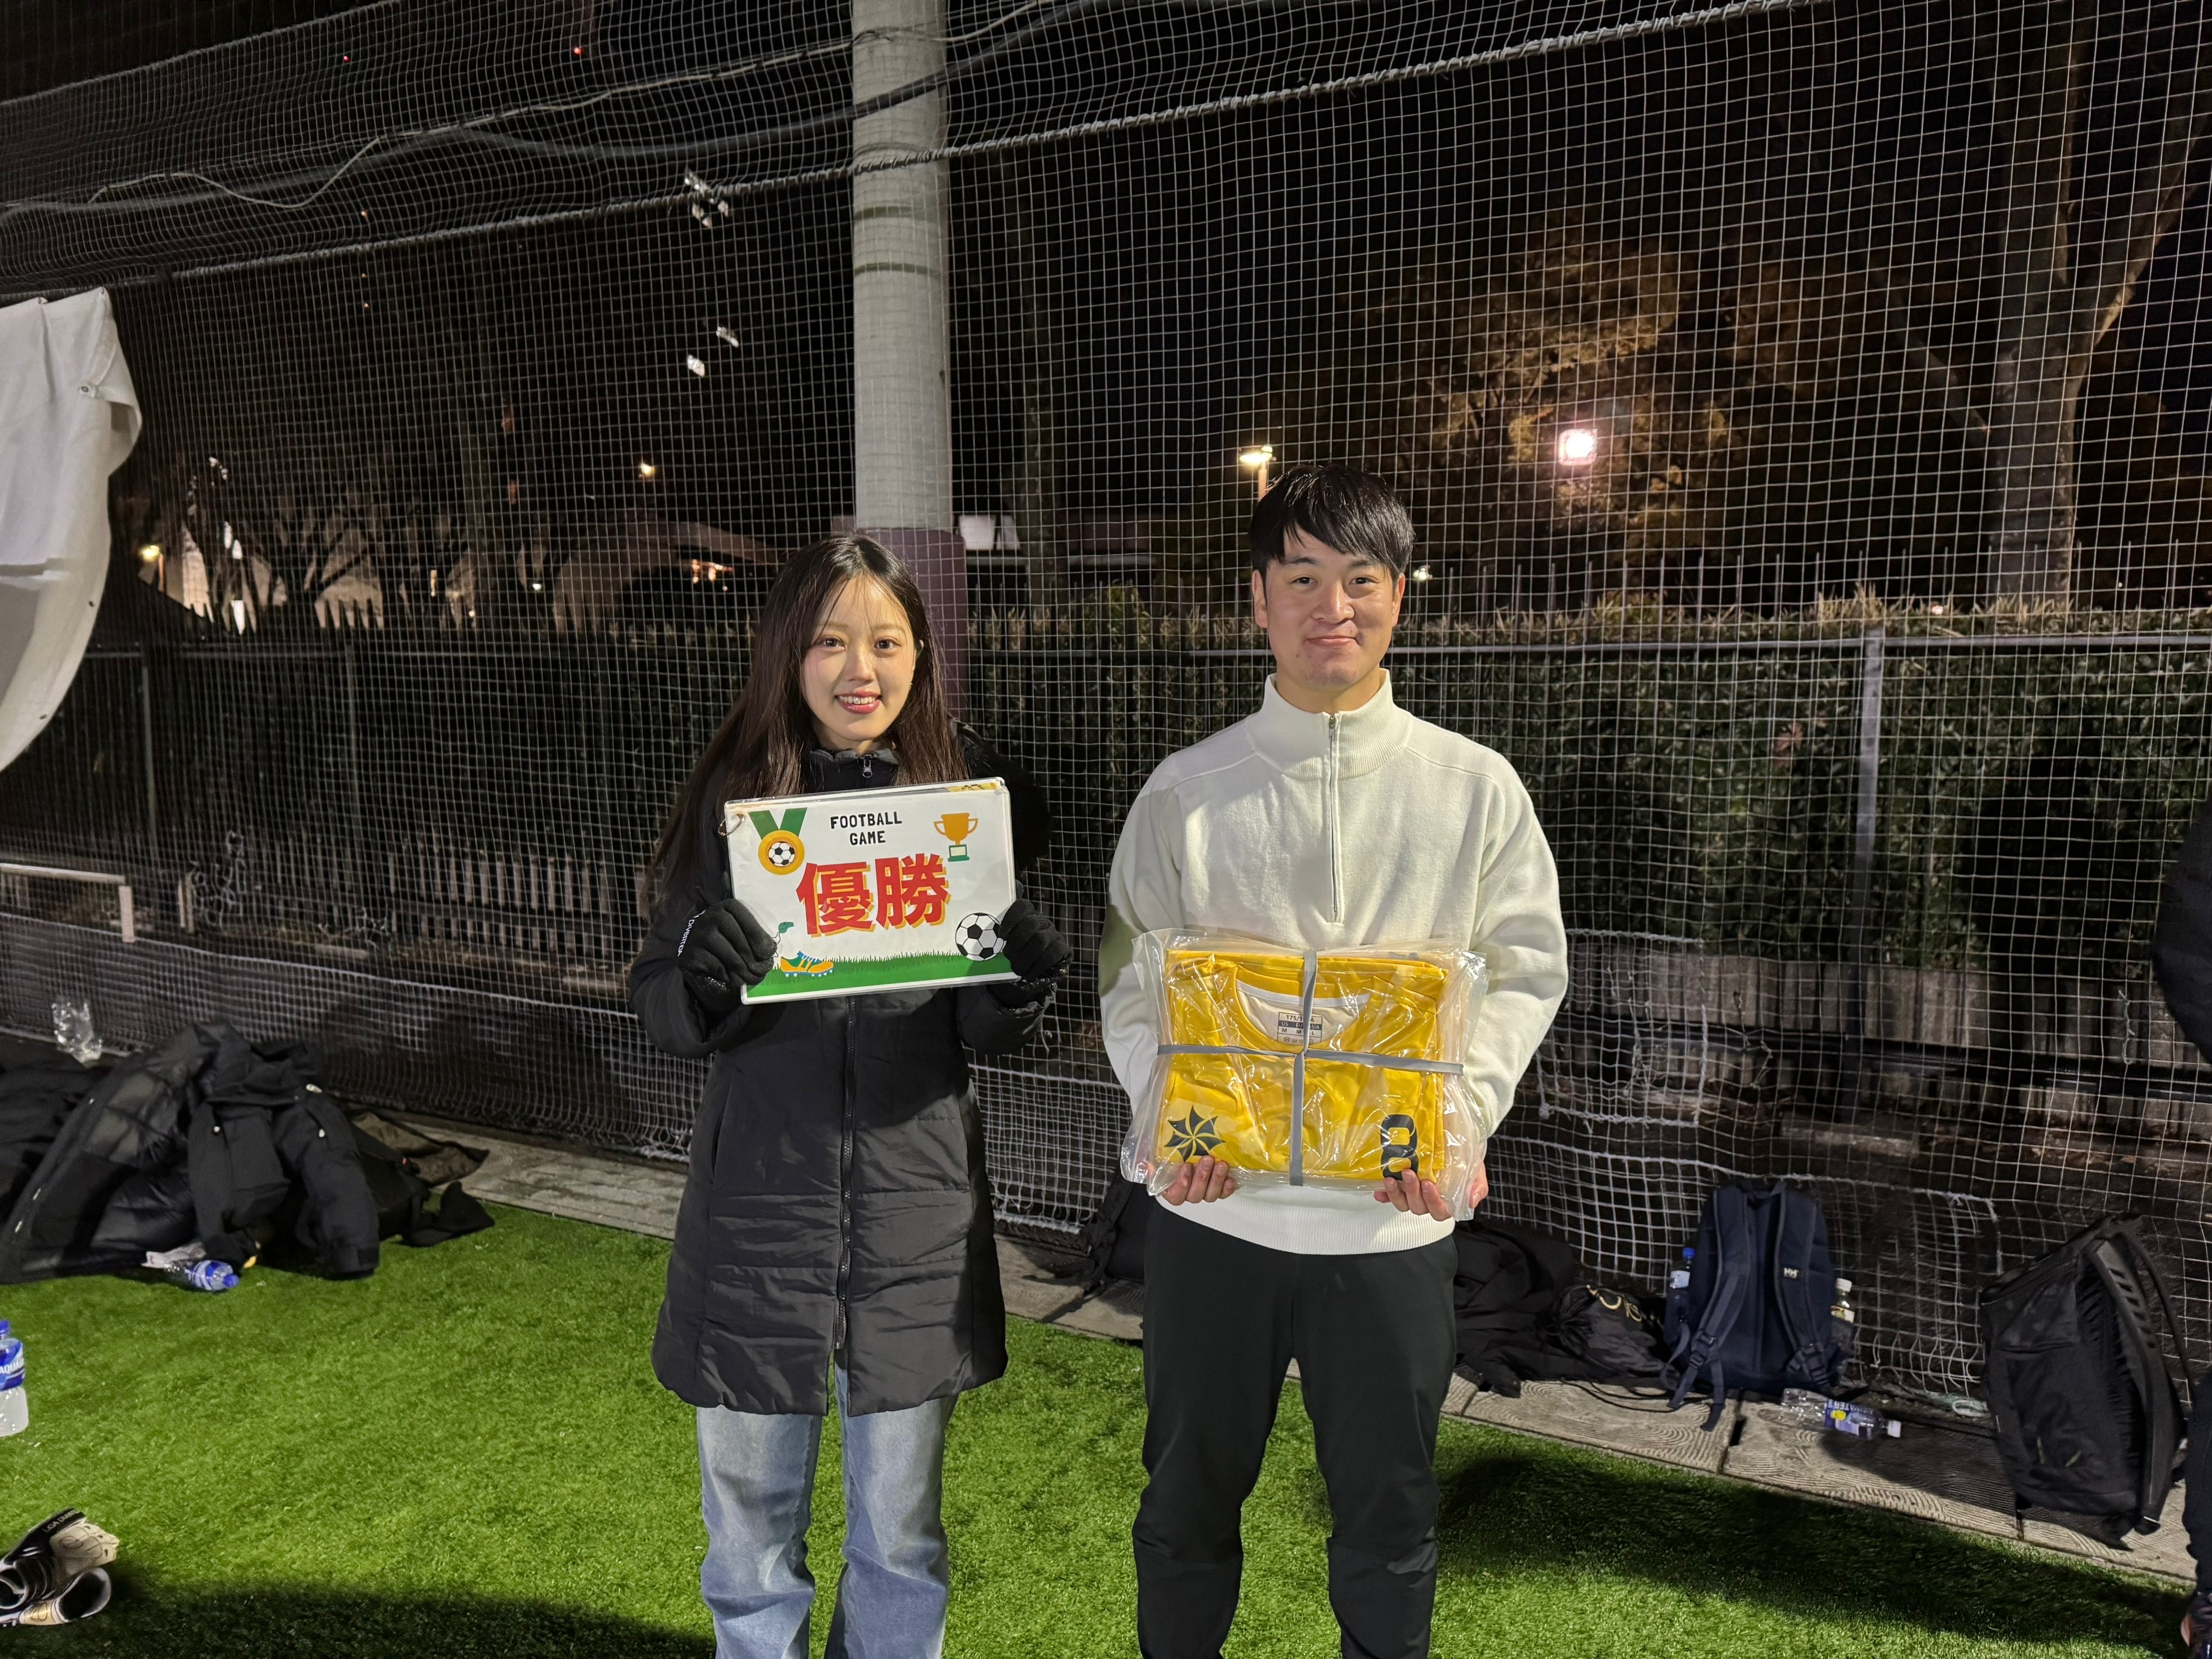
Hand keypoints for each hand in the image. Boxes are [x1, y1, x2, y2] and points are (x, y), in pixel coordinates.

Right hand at [678, 900, 776, 1015]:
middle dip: (753, 959)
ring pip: (729, 956)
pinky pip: (717, 968)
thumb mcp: (743, 932)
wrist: (700, 953)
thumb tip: (769, 951)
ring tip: (751, 978)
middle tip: (762, 972)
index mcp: (727, 907)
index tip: (768, 952)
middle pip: (738, 940)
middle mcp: (710, 917)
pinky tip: (732, 978)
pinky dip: (728, 976)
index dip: (758, 936)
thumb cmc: (729, 941)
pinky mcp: (690, 954)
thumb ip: (756, 937)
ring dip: (743, 971)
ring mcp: (698, 935)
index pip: (745, 918)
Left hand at [996, 897, 1069, 984]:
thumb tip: (981, 932)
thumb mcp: (1008, 942)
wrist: (1038, 970)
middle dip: (1017, 942)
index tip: (1002, 936)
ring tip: (1017, 968)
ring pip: (1040, 940)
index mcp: (1028, 915)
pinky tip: (1029, 974)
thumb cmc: (1018, 953)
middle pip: (1031, 924)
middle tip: (1008, 955)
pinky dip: (1037, 967)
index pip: (1022, 906)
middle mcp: (1042, 922)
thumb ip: (1001, 934)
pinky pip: (1050, 955)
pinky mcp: (1062, 948)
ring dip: (1025, 958)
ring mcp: (1053, 934)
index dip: (1011, 919)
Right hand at [1159, 1155, 1237, 1203]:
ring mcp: (1204, 1192)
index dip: (1181, 1185)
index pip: (1175, 1196)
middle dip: (1202, 1177)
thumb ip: (1154, 1161)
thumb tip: (1148, 1164)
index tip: (1186, 1167)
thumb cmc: (1175, 1153)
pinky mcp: (1218, 1189)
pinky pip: (1223, 1194)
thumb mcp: (1161, 1155)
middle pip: (1194, 1195)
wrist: (1194, 1149)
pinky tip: (1230, 1178)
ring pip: (1210, 1195)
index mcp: (1171, 1189)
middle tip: (1207, 1160)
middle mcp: (1188, 1193)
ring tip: (1221, 1164)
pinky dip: (1227, 1188)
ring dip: (1216, 1180)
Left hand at [1374, 1156, 1486, 1220]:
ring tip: (1390, 1179)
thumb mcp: (1476, 1171)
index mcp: (1447, 1201)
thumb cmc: (1465, 1160)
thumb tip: (1471, 1200)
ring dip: (1396, 1194)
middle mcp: (1428, 1200)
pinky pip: (1390, 1196)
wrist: (1455, 1141)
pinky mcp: (1401, 1187)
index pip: (1440, 1211)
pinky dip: (1384, 1195)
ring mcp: (1413, 1194)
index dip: (1433, 1202)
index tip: (1429, 1185)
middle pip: (1418, 1207)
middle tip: (1409, 1173)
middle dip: (1412, 1191)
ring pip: (1403, 1203)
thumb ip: (1477, 1186)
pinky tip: (1379, 1189)